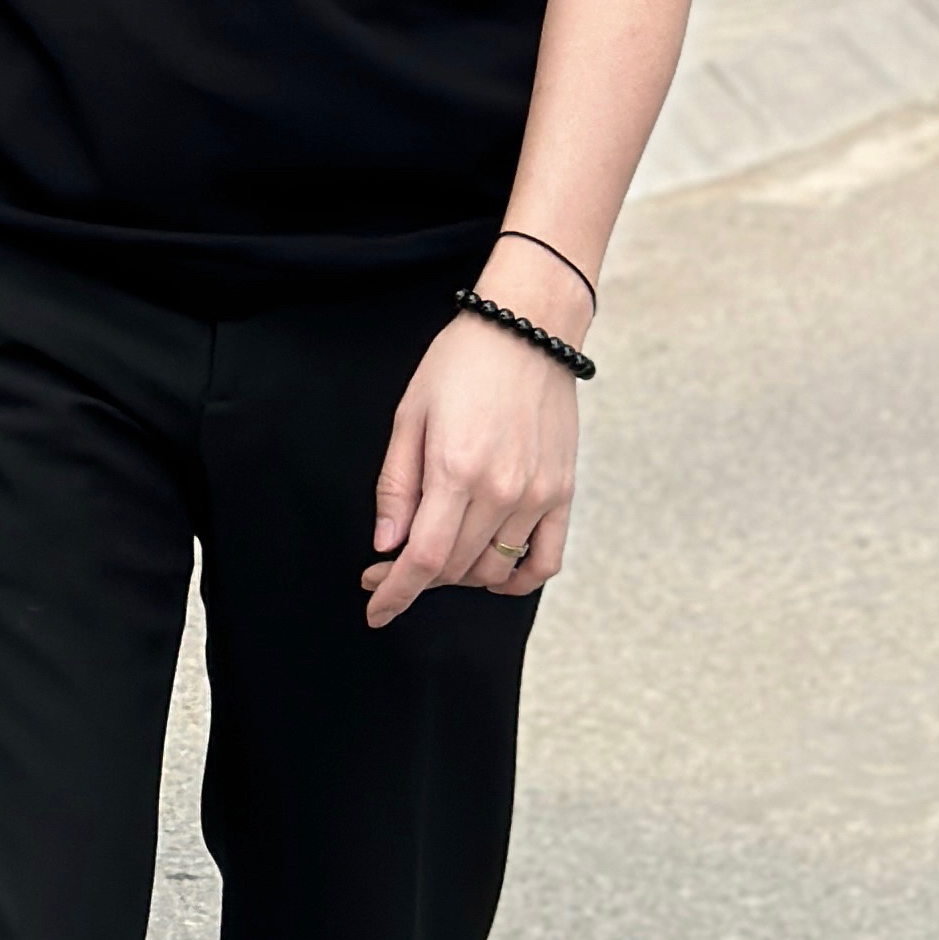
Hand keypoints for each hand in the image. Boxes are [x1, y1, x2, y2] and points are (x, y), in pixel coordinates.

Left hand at [358, 297, 580, 626]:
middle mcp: (501, 491)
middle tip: (390, 564)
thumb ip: (397, 485)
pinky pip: (544, 561)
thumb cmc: (460, 364)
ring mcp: (537, 496)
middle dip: (416, 577)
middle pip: (455, 568)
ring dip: (459, 575)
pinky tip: (492, 574)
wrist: (526, 330)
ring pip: (494, 570)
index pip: (423, 559)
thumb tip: (387, 546)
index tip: (375, 609)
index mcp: (456, 469)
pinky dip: (517, 580)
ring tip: (437, 551)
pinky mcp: (562, 494)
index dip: (395, 592)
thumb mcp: (410, 414)